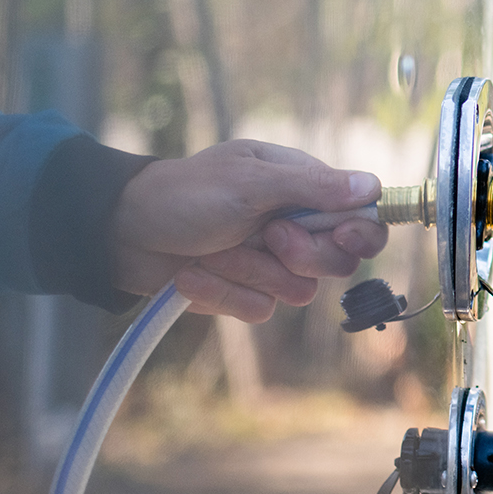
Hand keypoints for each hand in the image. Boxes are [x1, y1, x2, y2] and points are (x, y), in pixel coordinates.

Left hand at [111, 139, 388, 321]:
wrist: (120, 232)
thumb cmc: (183, 193)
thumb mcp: (250, 183)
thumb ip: (313, 188)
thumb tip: (372, 186)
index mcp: (301, 188)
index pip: (361, 218)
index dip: (360, 233)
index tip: (344, 237)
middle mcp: (293, 225)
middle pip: (338, 262)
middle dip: (298, 255)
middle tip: (265, 234)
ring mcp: (269, 262)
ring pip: (298, 291)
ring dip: (249, 272)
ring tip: (214, 249)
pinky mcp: (244, 293)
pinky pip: (260, 310)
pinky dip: (223, 293)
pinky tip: (194, 273)